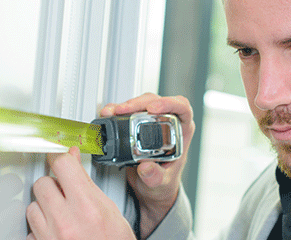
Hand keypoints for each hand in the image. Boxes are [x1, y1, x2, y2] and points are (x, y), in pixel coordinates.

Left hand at [26, 147, 135, 239]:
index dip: (60, 159)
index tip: (59, 158)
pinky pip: (30, 230)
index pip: (62, 165)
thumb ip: (87, 184)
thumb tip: (72, 158)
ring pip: (32, 206)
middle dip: (53, 185)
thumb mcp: (110, 211)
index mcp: (87, 207)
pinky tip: (55, 232)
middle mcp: (65, 222)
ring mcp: (50, 236)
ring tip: (62, 216)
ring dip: (44, 207)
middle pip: (43, 183)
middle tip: (66, 194)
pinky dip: (39, 229)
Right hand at [100, 93, 194, 238]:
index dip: (168, 103)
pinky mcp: (137, 123)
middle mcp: (168, 123)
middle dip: (138, 103)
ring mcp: (152, 121)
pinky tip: (109, 113)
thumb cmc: (163, 182)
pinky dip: (117, 111)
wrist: (152, 188)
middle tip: (124, 110)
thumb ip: (155, 177)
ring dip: (126, 105)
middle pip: (156, 102)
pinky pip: (128, 111)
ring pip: (141, 103)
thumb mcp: (161, 183)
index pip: (181, 108)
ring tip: (113, 112)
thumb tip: (146, 167)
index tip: (152, 109)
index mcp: (181, 132)